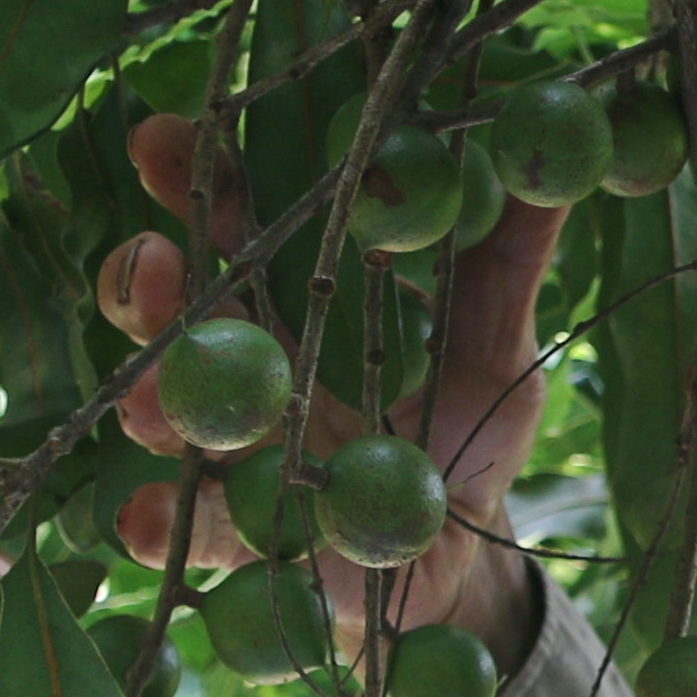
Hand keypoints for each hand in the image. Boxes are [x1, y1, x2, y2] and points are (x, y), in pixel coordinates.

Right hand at [97, 112, 553, 658]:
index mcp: (294, 305)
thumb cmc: (464, 434)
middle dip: (146, 285)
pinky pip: (189, 537)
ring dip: (151, 405)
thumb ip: (511, 256)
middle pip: (174, 315)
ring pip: (169, 422)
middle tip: (149, 261)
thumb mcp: (499, 343)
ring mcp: (233, 458)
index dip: (193, 178)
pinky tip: (142, 519)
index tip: (161, 134)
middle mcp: (246, 374)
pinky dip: (162, 530)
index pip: (232, 226)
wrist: (462, 562)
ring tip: (148, 401)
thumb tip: (553, 153)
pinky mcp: (245, 549)